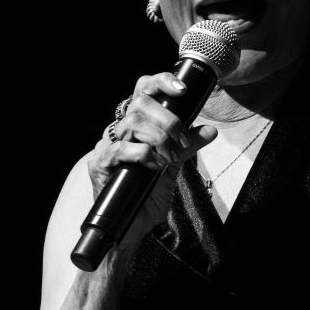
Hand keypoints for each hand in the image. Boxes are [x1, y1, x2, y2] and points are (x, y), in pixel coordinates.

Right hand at [86, 72, 217, 245]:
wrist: (130, 227)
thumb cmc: (146, 195)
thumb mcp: (173, 167)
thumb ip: (188, 147)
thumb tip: (210, 130)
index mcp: (135, 126)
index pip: (143, 91)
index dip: (161, 82)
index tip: (182, 89)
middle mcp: (118, 131)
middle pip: (139, 103)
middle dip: (168, 119)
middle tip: (182, 140)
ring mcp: (106, 145)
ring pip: (133, 123)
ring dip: (159, 138)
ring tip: (170, 157)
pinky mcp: (100, 162)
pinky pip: (122, 148)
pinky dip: (144, 154)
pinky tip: (154, 166)